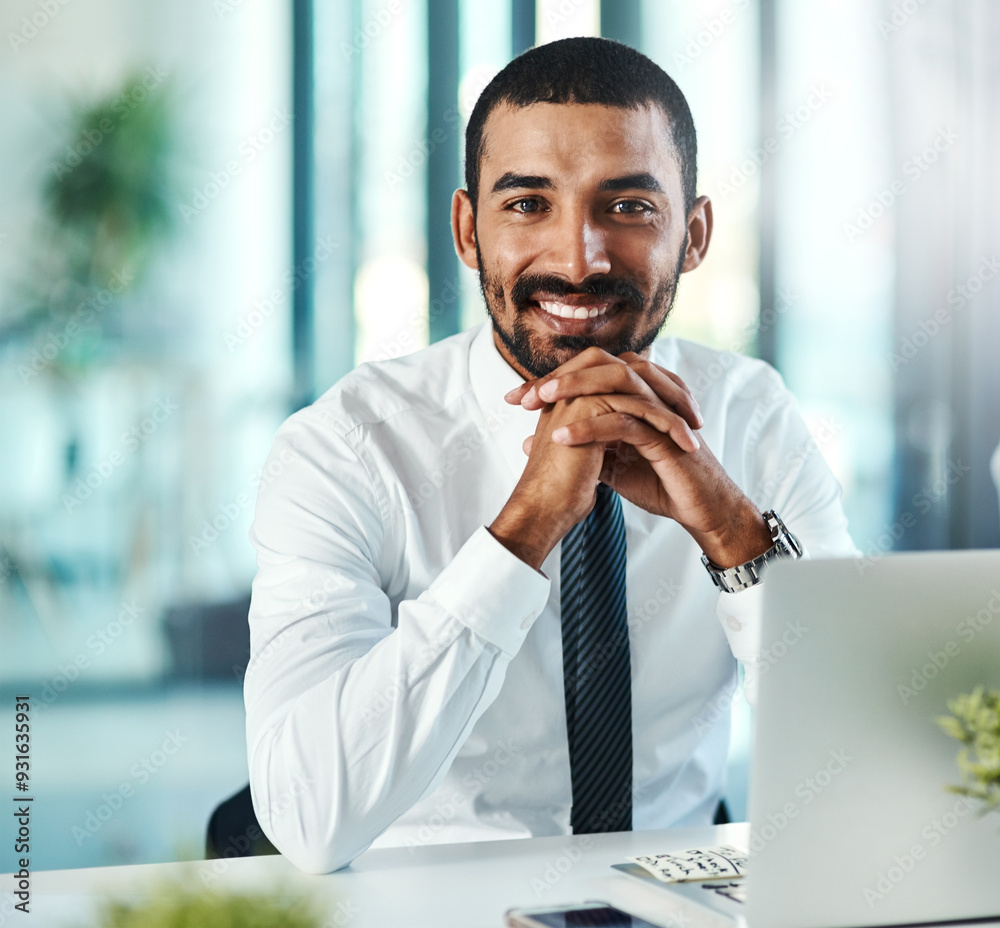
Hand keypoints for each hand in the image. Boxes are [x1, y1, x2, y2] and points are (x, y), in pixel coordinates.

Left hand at [504, 347, 771, 567]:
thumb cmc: (661, 482)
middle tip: (524, 395)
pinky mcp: (666, 432)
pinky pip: (626, 420)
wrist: (698, 508)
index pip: (588, 374)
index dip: (551, 383)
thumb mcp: (610, 461)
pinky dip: (592, 426)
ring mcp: (659, 408)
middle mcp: (648, 393)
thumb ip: (581, 443)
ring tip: (540, 402)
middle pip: (600, 365)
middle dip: (558, 377)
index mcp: (634, 395)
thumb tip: (536, 438)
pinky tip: (563, 436)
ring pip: (615, 381)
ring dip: (574, 389)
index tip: (515, 399)